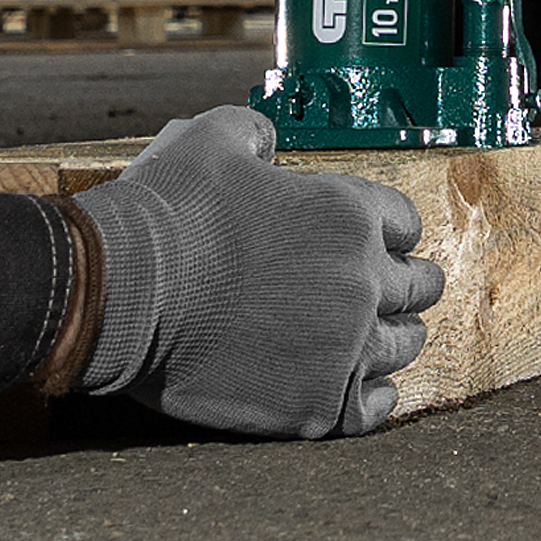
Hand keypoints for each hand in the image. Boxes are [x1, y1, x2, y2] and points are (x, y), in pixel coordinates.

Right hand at [72, 106, 442, 437]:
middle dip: (405, 283)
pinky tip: (365, 389)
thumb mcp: (214, 138)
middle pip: (416, 285)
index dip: (390, 229)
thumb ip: (255, 132)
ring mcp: (344, 346)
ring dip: (393, 337)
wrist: (124, 291)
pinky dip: (374, 397)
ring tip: (381, 338)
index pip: (404, 222)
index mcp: (347, 213)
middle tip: (391, 290)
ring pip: (401, 345)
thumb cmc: (168, 214)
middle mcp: (361, 280)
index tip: (379, 240)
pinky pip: (375, 408)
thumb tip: (266, 142)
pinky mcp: (318, 404)